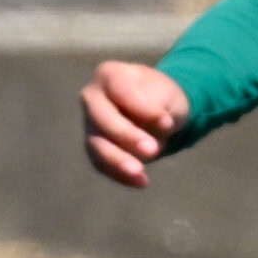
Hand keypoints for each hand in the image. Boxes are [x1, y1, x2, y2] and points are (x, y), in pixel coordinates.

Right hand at [80, 60, 189, 187]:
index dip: (142, 108)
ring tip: (140, 174)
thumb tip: (157, 125)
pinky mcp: (95, 148)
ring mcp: (90, 124)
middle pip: (102, 118)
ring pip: (97, 145)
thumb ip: (159, 106)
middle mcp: (92, 98)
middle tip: (152, 150)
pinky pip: (101, 164)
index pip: (120, 90)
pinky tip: (141, 182)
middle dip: (126, 136)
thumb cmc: (161, 97)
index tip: (167, 122)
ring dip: (118, 161)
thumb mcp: (168, 94)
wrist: (158, 112)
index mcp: (109, 75)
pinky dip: (120, 175)